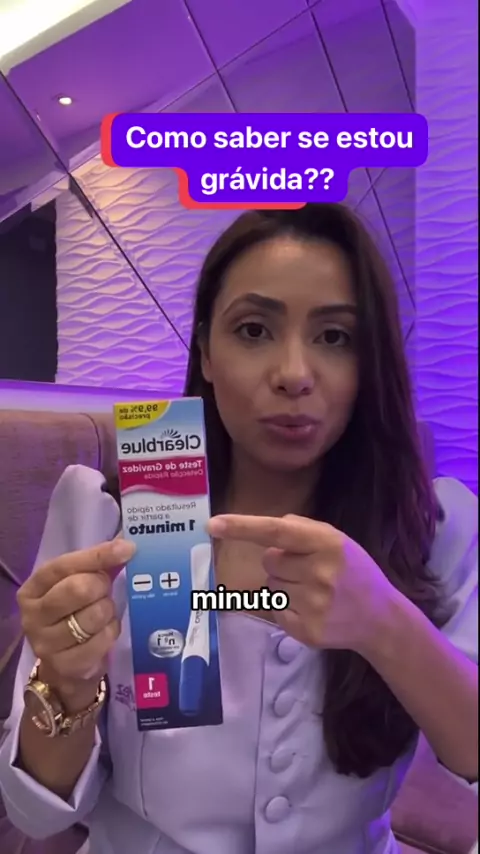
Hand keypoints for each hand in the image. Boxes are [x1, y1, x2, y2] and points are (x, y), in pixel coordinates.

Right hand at [17, 538, 135, 699]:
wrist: (67, 664)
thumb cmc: (74, 614)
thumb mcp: (79, 584)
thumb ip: (98, 564)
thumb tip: (127, 543)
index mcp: (34, 588)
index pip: (65, 565)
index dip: (98, 555)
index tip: (127, 549)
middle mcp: (33, 615)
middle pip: (79, 589)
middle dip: (102, 587)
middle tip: (105, 591)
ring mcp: (45, 643)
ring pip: (93, 616)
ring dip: (108, 612)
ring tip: (104, 613)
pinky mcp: (64, 665)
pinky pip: (101, 641)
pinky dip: (110, 633)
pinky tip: (105, 631)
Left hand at [207, 514, 394, 654]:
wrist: (380, 618)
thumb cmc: (354, 571)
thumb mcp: (337, 540)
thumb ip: (303, 529)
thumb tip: (273, 527)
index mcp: (327, 544)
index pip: (276, 532)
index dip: (243, 527)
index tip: (213, 524)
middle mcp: (319, 573)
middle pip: (269, 561)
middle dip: (280, 563)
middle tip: (308, 571)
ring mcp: (313, 605)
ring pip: (270, 587)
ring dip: (284, 586)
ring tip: (313, 592)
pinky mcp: (306, 630)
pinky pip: (275, 611)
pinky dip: (287, 609)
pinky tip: (312, 609)